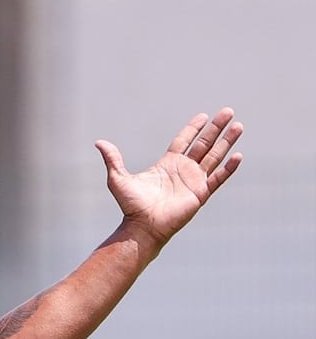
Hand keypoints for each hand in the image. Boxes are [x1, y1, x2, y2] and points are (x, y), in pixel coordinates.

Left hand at [96, 108, 243, 248]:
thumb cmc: (131, 206)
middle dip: (216, 128)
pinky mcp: (200, 194)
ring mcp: (193, 182)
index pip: (184, 141)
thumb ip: (112, 159)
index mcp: (167, 164)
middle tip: (228, 111)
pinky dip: (228, 168)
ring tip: (239, 126)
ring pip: (214, 157)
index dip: (193, 128)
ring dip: (227, 142)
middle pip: (203, 144)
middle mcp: (183, 171)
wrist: (142, 227)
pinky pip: (218, 179)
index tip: (204, 116)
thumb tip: (98, 142)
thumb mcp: (118, 179)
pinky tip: (238, 155)